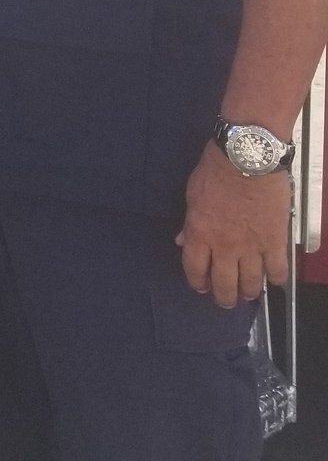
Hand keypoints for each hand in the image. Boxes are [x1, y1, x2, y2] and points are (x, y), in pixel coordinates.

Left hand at [176, 141, 290, 306]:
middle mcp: (224, 246)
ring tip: (248, 294)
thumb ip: (188, 222)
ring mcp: (251, 246)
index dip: (198, 282)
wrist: (246, 159)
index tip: (201, 287)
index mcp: (199, 233)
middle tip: (225, 301)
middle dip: (223, 297)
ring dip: (249, 292)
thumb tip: (182, 240)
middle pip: (223, 284)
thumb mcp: (191, 194)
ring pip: (251, 283)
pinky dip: (276, 278)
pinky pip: (278, 270)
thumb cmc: (214, 171)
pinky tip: (274, 279)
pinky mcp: (275, 241)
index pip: (194, 269)